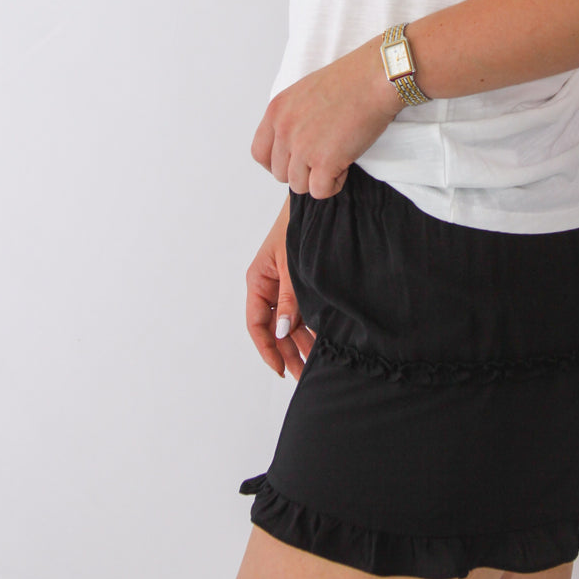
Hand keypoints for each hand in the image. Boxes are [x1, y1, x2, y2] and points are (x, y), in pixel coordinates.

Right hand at [245, 199, 315, 379]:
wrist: (317, 204)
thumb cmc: (298, 225)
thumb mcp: (291, 265)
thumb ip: (289, 299)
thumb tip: (282, 331)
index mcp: (258, 281)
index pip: (256, 324)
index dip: (267, 349)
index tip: (280, 368)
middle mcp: (270, 286)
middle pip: (274, 329)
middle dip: (287, 352)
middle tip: (302, 374)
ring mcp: (285, 286)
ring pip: (290, 323)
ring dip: (301, 342)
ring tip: (316, 362)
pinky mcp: (301, 284)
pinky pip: (302, 311)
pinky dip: (311, 326)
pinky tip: (322, 340)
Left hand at [250, 38, 401, 198]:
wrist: (376, 78)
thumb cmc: (351, 80)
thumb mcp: (305, 91)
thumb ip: (292, 117)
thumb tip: (293, 145)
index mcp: (276, 110)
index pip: (259, 152)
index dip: (277, 162)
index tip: (294, 162)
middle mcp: (284, 129)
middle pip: (280, 173)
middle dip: (302, 171)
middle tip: (325, 156)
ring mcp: (302, 146)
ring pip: (298, 185)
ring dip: (319, 178)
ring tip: (338, 157)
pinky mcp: (324, 161)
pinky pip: (320, 191)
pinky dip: (334, 184)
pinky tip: (346, 164)